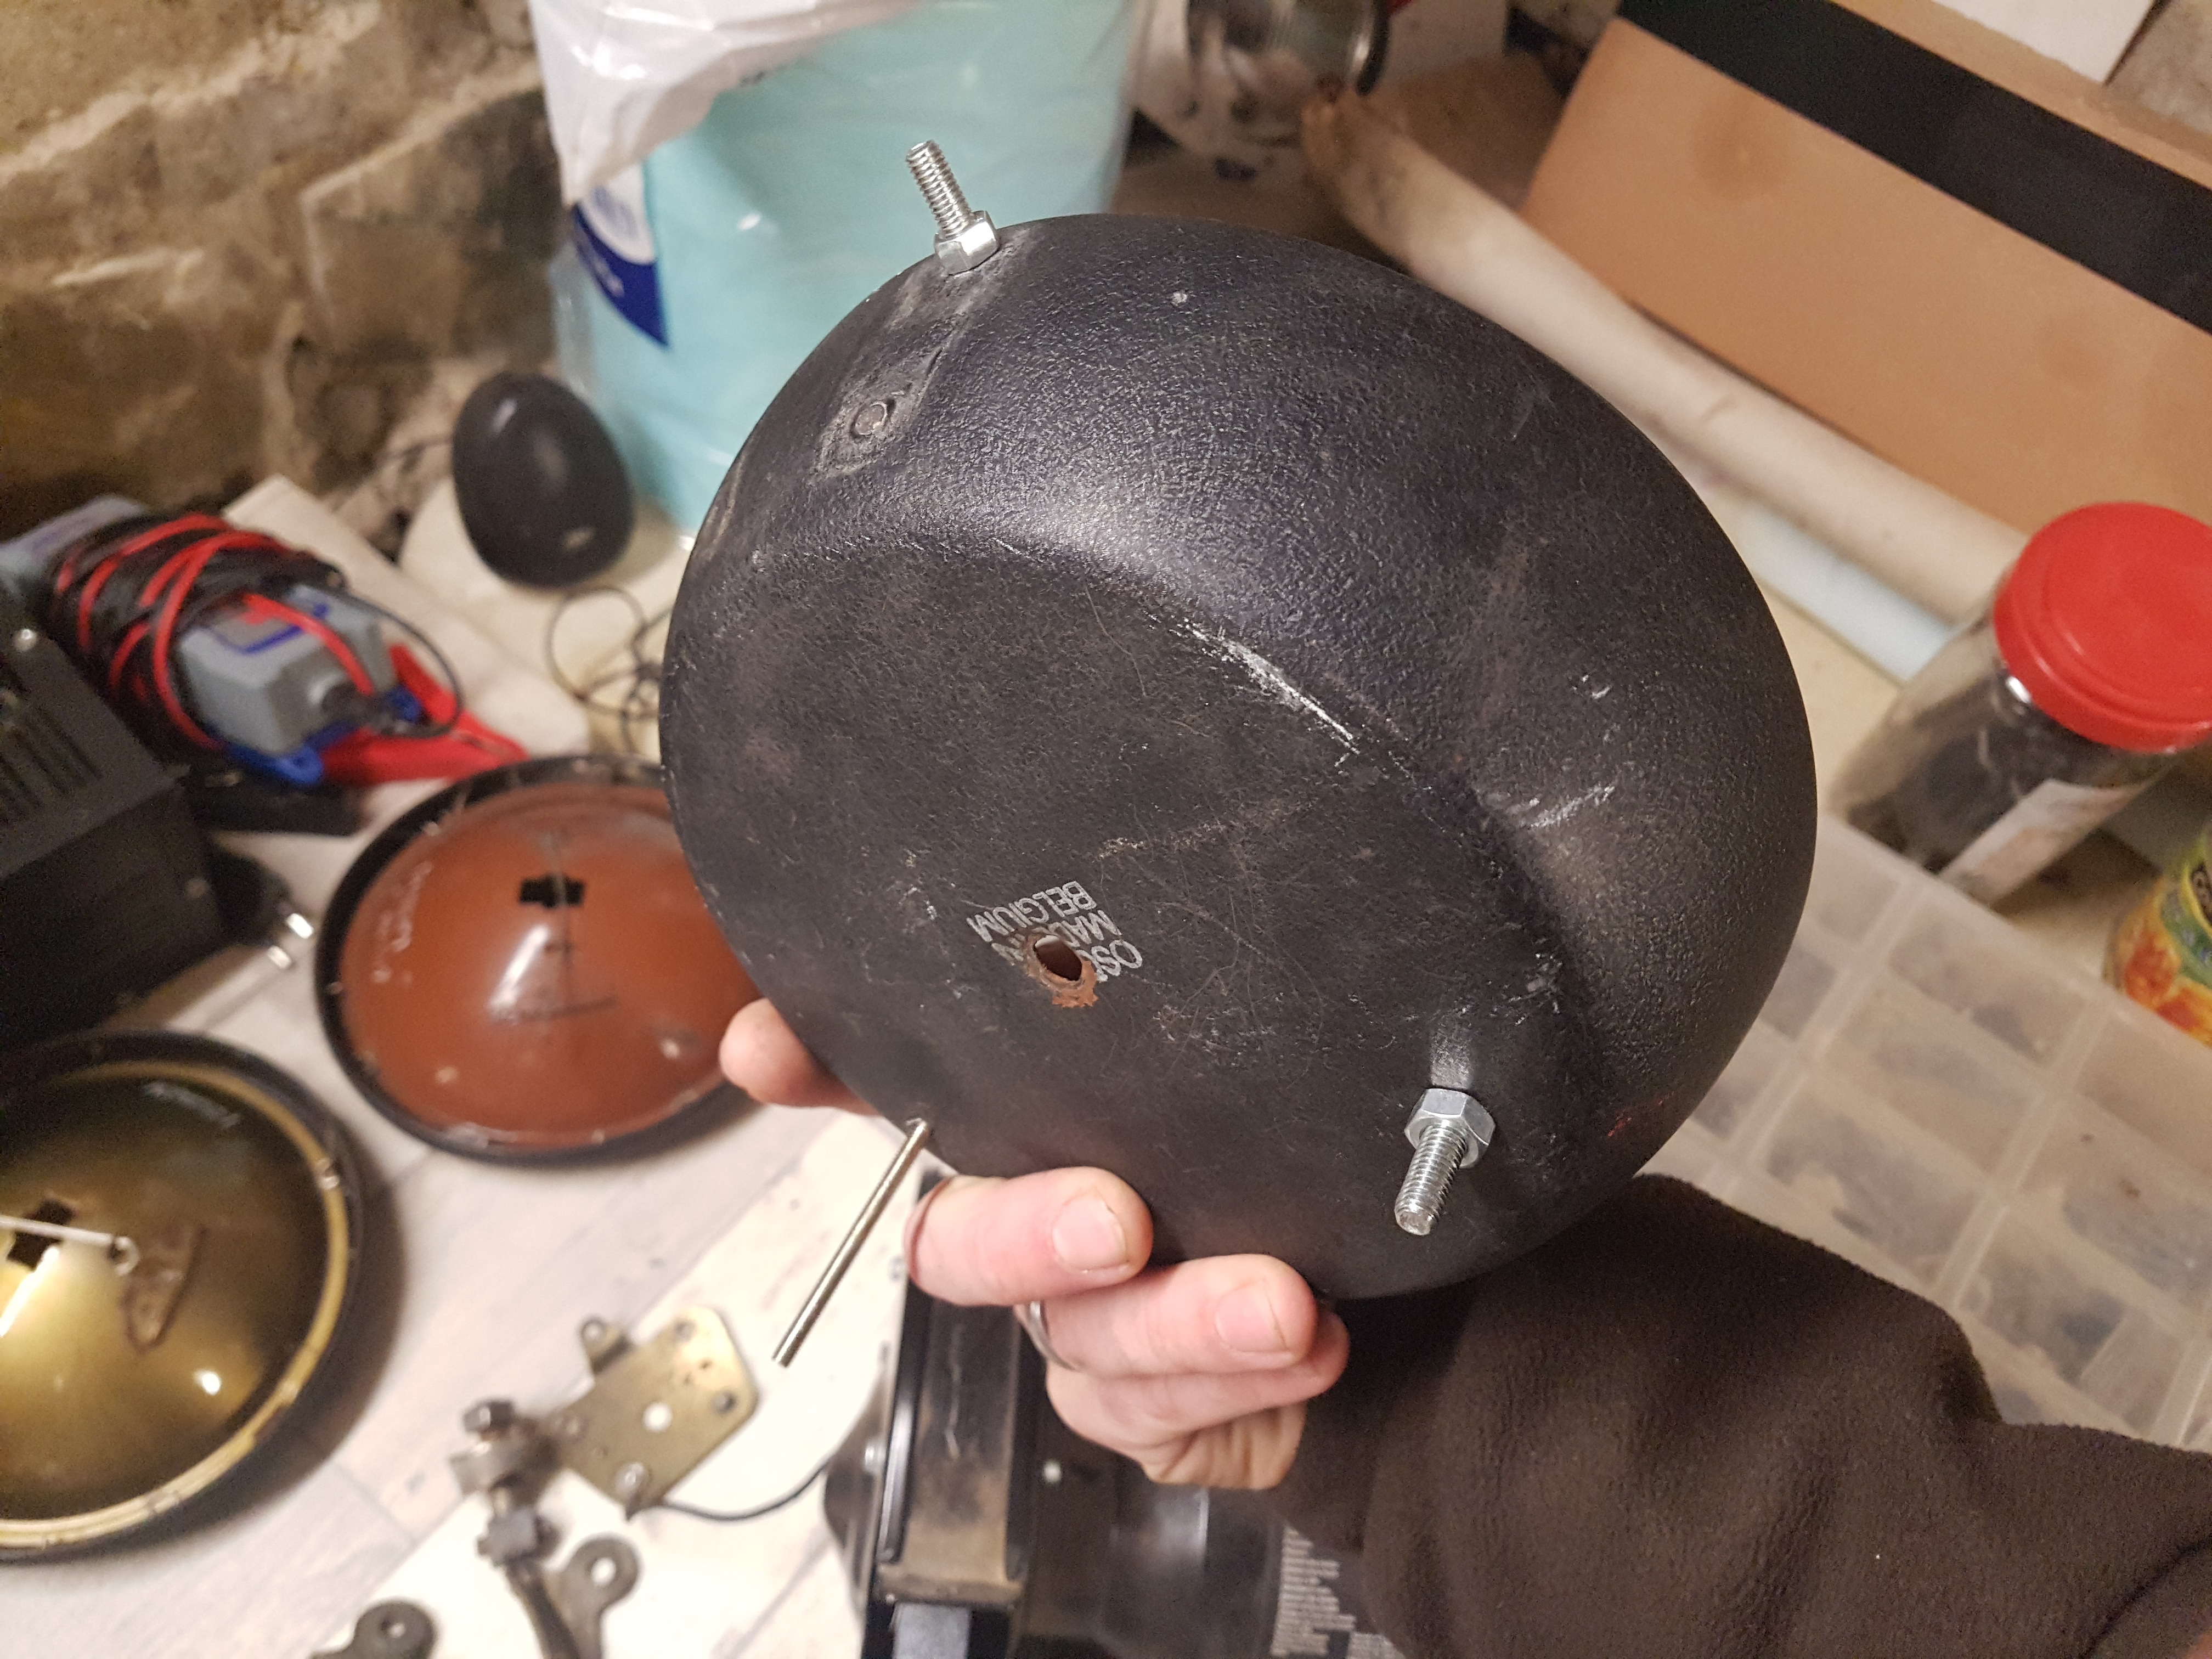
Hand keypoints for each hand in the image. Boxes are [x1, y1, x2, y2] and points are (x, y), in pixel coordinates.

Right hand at [720, 998, 1348, 1486]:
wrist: (1366, 1309)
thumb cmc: (1263, 1167)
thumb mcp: (1208, 1073)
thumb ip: (1122, 1002)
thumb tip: (1075, 915)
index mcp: (1021, 1142)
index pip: (898, 1091)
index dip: (819, 1067)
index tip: (770, 1051)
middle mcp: (1031, 1235)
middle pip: (964, 1242)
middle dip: (1028, 1231)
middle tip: (1113, 1221)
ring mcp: (1084, 1329)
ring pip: (1088, 1335)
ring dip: (1184, 1319)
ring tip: (1275, 1302)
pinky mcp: (1148, 1410)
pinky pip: (1164, 1409)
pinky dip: (1241, 1378)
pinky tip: (1307, 1343)